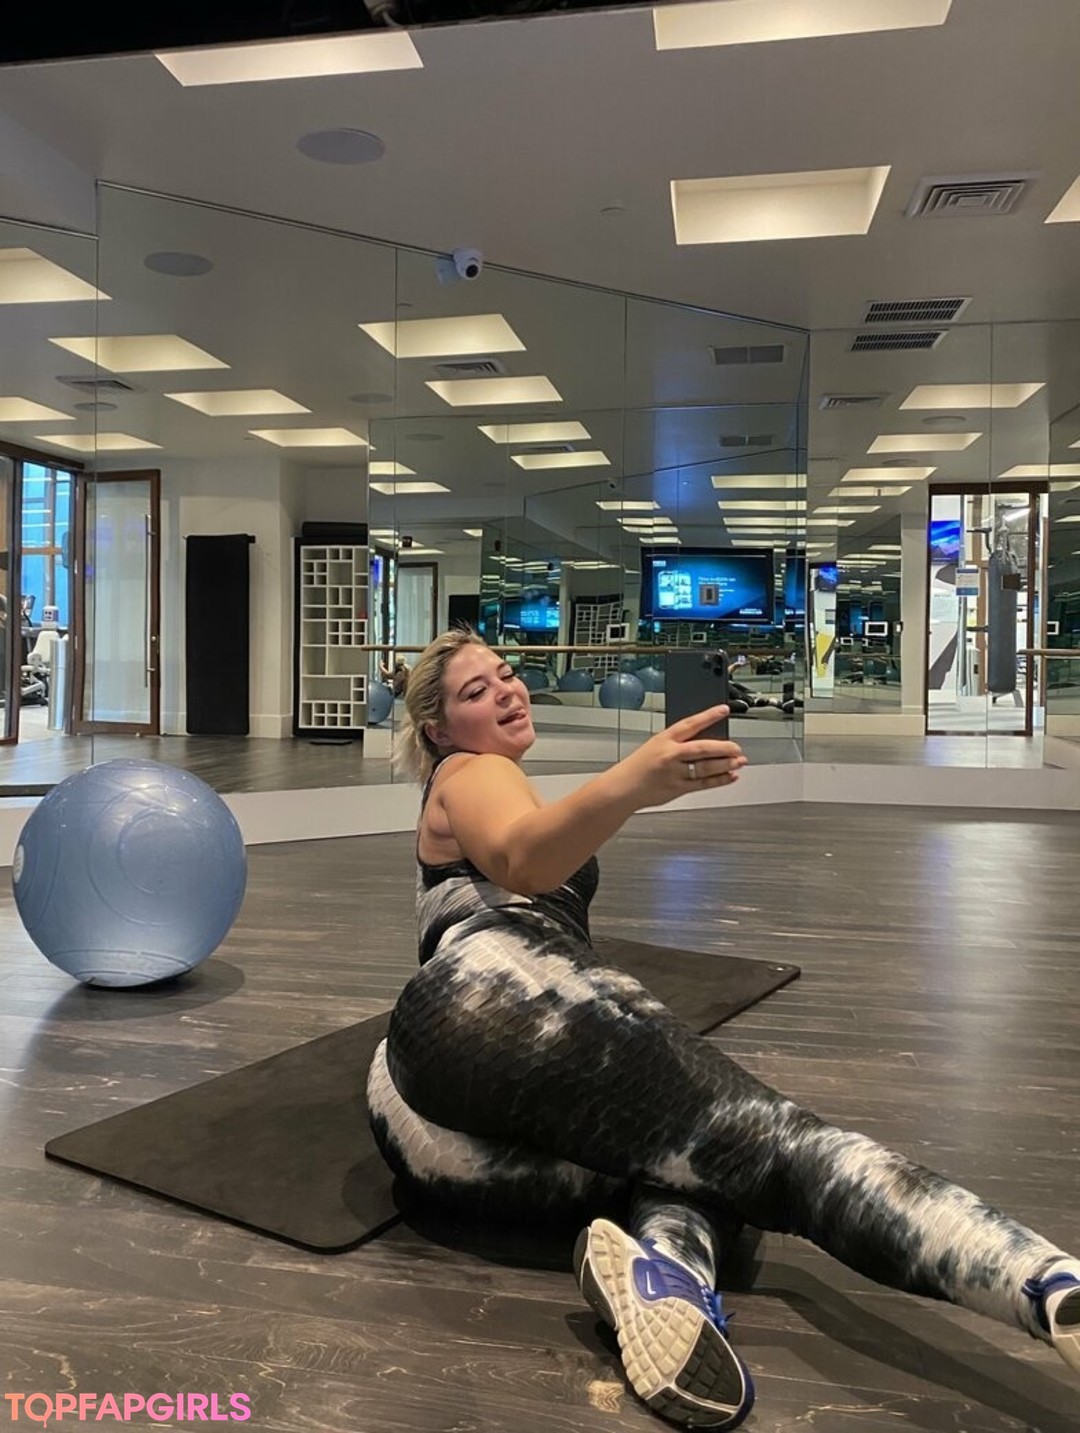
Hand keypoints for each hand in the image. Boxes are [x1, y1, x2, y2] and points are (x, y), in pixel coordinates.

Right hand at [610, 705, 747, 810]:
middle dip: (724, 747)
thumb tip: (706, 742)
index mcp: (665, 739)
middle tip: (737, 747)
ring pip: (706, 767)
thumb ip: (678, 743)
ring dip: (726, 764)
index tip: (724, 710)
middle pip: (703, 748)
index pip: (691, 724)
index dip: (709, 716)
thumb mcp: (656, 745)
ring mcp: (675, 772)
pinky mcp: (678, 788)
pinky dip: (719, 780)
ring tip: (739, 761)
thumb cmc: (638, 766)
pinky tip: (730, 776)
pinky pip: (704, 784)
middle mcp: (671, 755)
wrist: (623, 788)